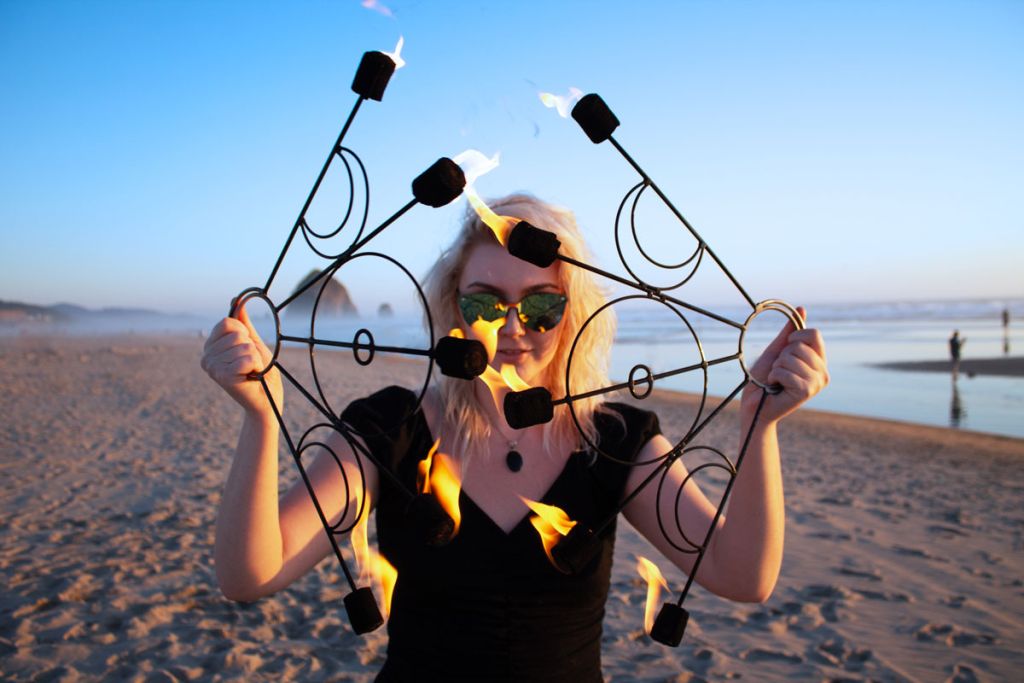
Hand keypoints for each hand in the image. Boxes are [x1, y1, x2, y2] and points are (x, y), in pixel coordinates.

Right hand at [200, 300, 283, 419]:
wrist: (267, 397)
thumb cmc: (259, 370)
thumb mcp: (251, 342)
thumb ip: (243, 323)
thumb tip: (236, 299)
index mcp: (210, 346)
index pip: (227, 322)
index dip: (243, 333)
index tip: (245, 348)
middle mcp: (206, 357)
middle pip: (236, 334)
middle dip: (250, 347)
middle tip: (249, 364)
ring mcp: (212, 367)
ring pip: (244, 346)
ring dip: (255, 358)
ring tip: (251, 371)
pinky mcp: (223, 377)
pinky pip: (248, 358)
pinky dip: (256, 366)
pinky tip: (251, 376)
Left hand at [741, 307, 828, 423]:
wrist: (755, 404)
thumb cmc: (765, 378)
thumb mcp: (778, 350)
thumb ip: (790, 332)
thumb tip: (802, 308)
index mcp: (819, 360)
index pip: (814, 334)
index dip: (795, 337)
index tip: (786, 347)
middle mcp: (822, 372)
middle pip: (801, 346)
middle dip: (782, 355)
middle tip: (779, 370)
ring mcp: (817, 383)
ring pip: (792, 358)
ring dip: (777, 367)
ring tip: (777, 379)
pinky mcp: (807, 391)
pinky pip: (786, 372)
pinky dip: (774, 376)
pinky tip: (776, 386)